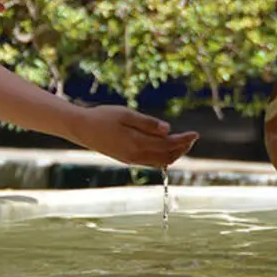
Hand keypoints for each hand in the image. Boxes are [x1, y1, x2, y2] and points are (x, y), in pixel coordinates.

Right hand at [66, 105, 197, 167]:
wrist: (81, 128)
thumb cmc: (102, 117)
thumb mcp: (125, 114)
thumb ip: (147, 123)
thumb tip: (168, 130)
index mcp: (137, 143)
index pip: (168, 145)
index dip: (184, 140)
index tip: (195, 134)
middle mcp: (136, 155)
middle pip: (167, 157)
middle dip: (182, 148)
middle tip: (191, 137)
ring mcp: (131, 159)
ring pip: (160, 162)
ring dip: (173, 154)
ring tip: (181, 142)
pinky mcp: (127, 159)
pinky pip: (151, 162)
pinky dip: (162, 156)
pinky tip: (164, 146)